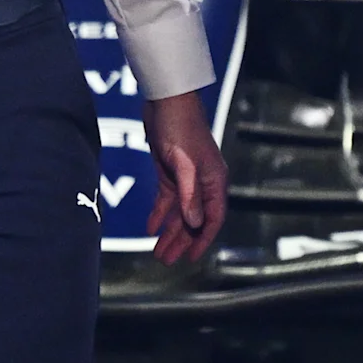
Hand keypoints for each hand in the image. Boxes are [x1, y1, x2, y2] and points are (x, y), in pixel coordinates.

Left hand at [141, 92, 227, 264]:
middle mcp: (202, 183)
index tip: (190, 258)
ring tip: (157, 252)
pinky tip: (150, 228)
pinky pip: (166, 199)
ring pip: (179, 213)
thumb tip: (194, 225)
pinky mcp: (170, 172)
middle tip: (166, 261)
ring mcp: (186, 178)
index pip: (212, 218)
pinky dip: (159, 214)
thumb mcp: (184, 164)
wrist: (166, 101)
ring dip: (169, 232)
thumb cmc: (180, 129)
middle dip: (180, 241)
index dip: (201, 240)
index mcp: (213, 181)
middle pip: (193, 219)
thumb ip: (189, 195)